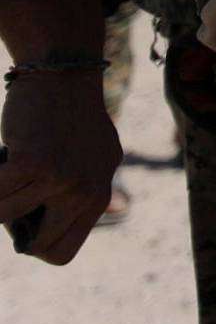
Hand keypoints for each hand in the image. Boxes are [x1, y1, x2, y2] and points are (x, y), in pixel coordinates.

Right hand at [0, 73, 121, 264]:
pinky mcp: (35, 164)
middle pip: (37, 247)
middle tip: (12, 191)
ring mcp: (62, 179)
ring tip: (8, 166)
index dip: (34, 243)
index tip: (23, 221)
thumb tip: (36, 237)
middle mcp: (87, 191)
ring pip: (4, 216)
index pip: (62, 251)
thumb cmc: (65, 114)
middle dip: (14, 223)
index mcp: (100, 194)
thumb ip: (74, 191)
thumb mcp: (85, 156)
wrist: (63, 72)